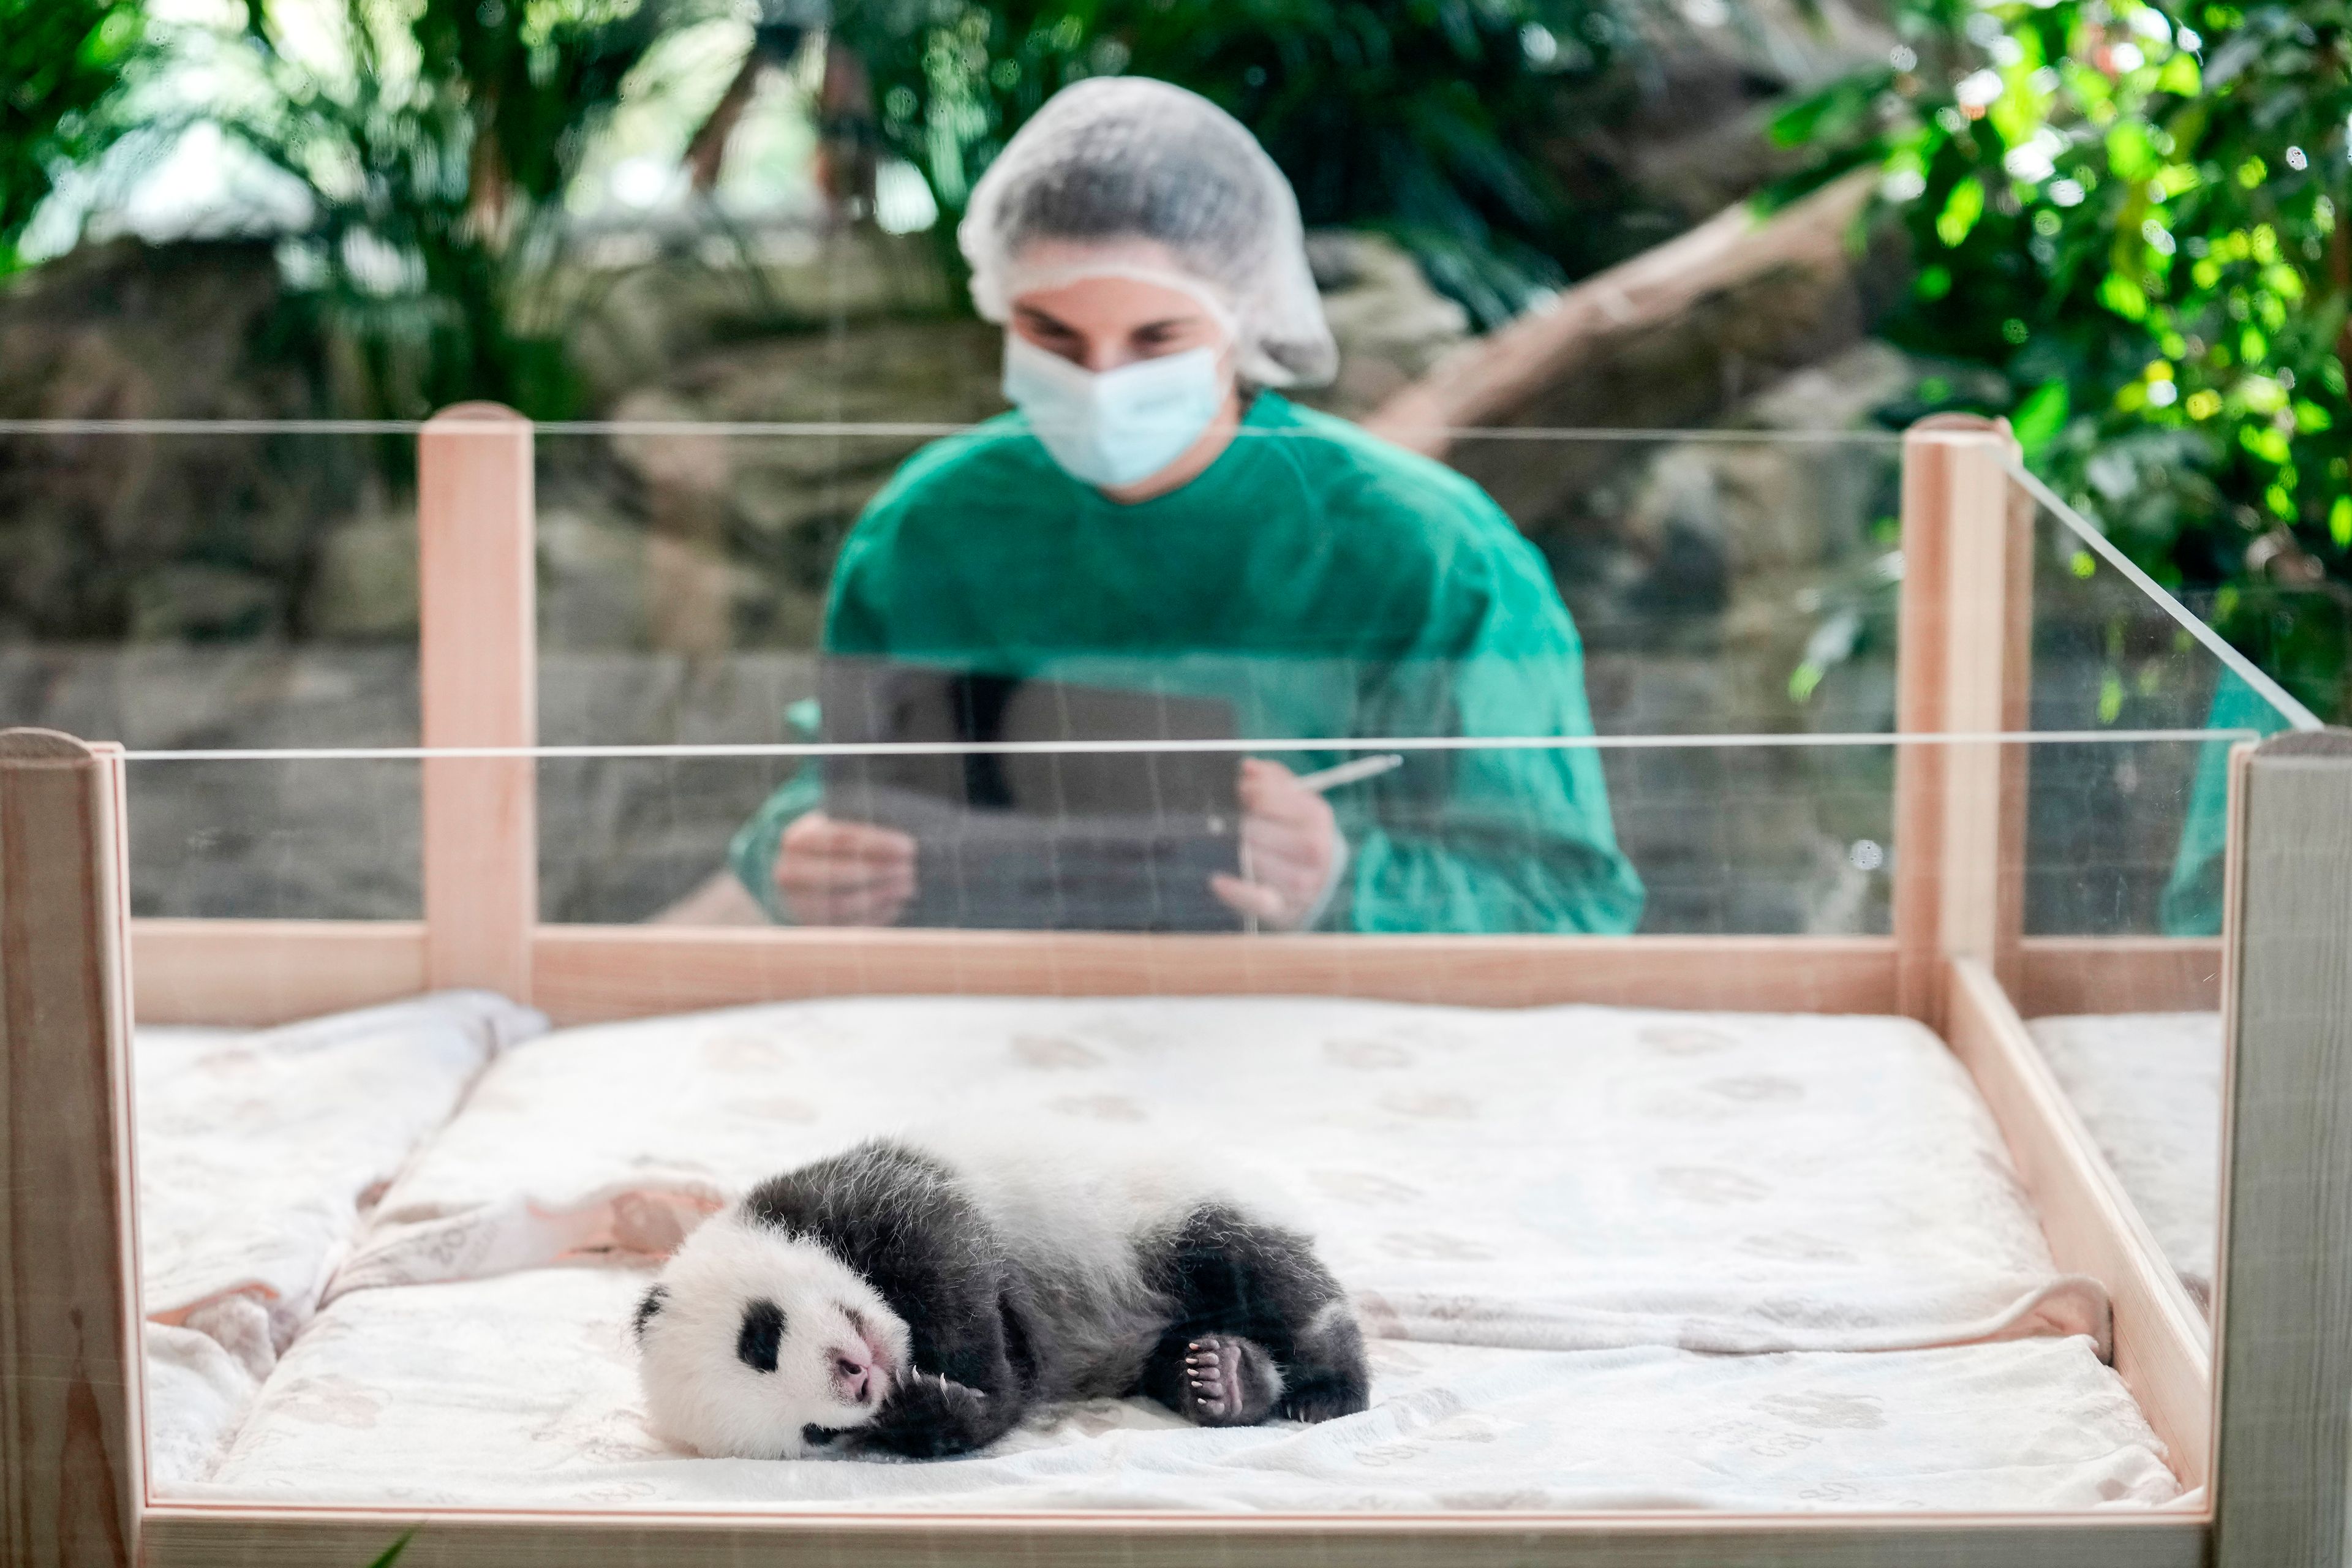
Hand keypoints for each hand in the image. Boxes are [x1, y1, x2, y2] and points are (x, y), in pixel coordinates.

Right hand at [772, 812, 915, 925]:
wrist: (797, 876)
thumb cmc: (828, 848)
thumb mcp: (836, 830)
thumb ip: (861, 835)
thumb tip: (904, 846)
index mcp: (797, 841)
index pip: (842, 839)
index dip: (879, 844)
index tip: (909, 847)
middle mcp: (790, 872)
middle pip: (840, 873)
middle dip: (880, 872)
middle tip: (909, 870)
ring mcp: (796, 902)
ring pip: (841, 903)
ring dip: (880, 896)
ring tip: (907, 887)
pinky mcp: (810, 926)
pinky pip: (844, 925)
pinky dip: (874, 916)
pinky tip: (895, 904)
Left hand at [1211, 759, 1341, 930]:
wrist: (1319, 884)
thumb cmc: (1299, 836)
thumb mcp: (1295, 804)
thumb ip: (1274, 782)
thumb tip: (1249, 767)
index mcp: (1316, 817)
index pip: (1266, 799)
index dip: (1245, 794)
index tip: (1240, 793)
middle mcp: (1314, 849)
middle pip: (1255, 829)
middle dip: (1239, 823)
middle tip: (1232, 822)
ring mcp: (1302, 882)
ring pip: (1253, 859)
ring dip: (1235, 850)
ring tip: (1231, 844)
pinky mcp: (1284, 908)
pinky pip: (1257, 899)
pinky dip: (1236, 891)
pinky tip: (1217, 881)